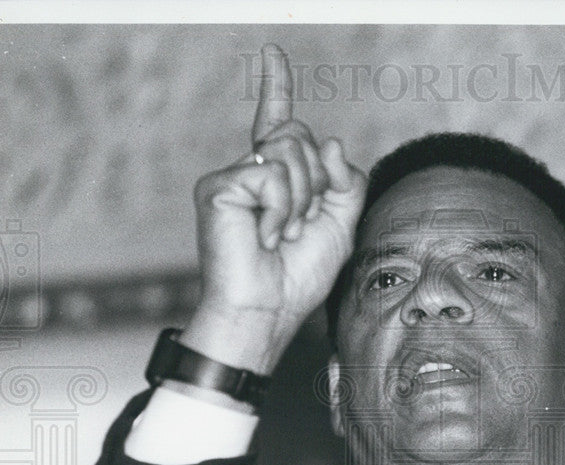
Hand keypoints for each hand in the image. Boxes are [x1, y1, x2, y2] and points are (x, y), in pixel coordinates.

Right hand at [182, 44, 366, 374]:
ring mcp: (233, 177)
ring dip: (302, 200)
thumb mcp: (341, 225)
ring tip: (282, 235)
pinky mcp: (218, 187)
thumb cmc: (299, 276)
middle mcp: (252, 170)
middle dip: (318, 183)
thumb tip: (329, 141)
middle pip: (301, 136)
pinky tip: (266, 237)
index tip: (273, 54)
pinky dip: (281, 210)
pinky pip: (271, 174)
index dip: (276, 87)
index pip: (278, 123)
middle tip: (302, 226)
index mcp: (278, 178)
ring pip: (291, 152)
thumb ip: (346, 182)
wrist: (268, 310)